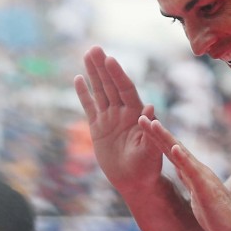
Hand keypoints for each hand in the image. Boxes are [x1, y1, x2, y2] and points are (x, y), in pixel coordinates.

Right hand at [75, 46, 162, 194]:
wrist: (135, 181)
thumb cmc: (148, 167)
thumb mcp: (151, 150)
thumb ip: (150, 129)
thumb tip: (151, 108)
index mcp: (136, 114)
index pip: (125, 89)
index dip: (118, 74)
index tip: (110, 59)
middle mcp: (123, 112)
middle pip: (110, 85)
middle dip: (103, 67)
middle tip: (95, 48)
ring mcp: (110, 118)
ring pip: (100, 92)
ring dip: (93, 74)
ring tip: (88, 54)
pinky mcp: (98, 128)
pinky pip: (89, 107)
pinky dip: (84, 94)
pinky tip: (78, 78)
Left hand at [138, 115, 230, 230]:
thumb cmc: (220, 217)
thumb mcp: (199, 197)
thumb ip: (191, 184)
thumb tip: (182, 174)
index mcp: (193, 175)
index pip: (172, 153)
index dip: (158, 140)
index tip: (145, 127)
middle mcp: (197, 171)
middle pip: (173, 147)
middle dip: (156, 132)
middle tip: (140, 117)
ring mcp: (201, 177)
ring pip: (180, 153)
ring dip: (166, 138)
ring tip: (153, 123)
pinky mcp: (205, 187)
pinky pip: (192, 171)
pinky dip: (183, 158)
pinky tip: (174, 147)